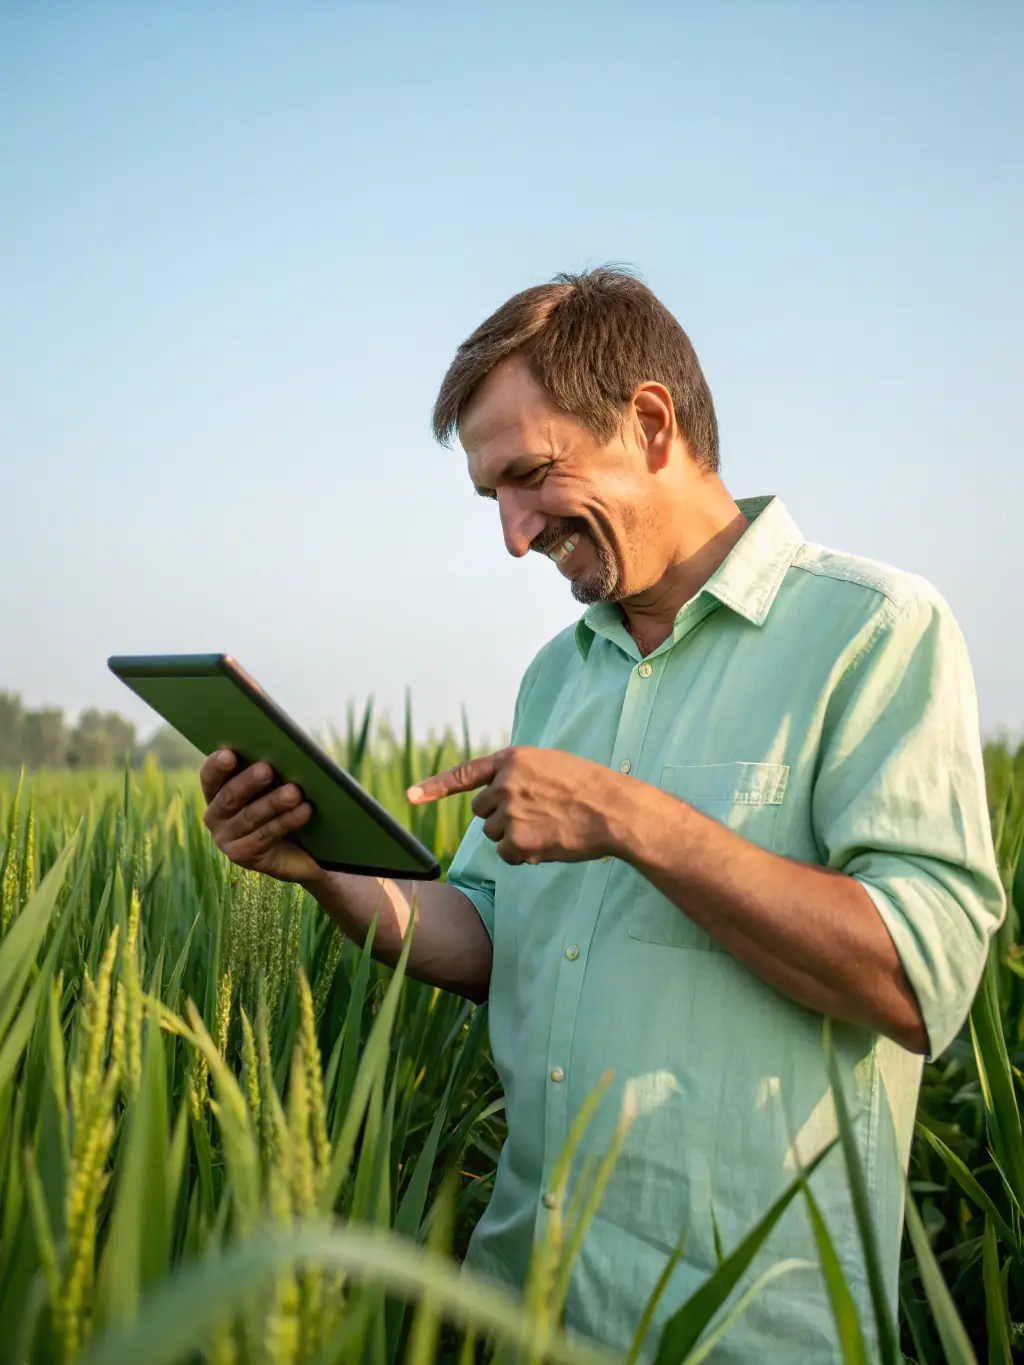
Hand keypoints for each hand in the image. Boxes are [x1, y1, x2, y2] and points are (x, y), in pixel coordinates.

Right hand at [200, 750, 319, 883]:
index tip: (229, 754)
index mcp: (216, 793)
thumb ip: (268, 770)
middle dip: (249, 781)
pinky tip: (304, 810)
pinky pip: (265, 835)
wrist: (298, 850)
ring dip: (273, 802)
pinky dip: (286, 821)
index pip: (210, 777)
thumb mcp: (273, 786)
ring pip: (250, 816)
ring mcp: (225, 839)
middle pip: (229, 796)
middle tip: (267, 769)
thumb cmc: (282, 806)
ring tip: (294, 792)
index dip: (217, 766)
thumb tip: (281, 750)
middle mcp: (215, 816)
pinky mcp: (242, 856)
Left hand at [407, 746, 617, 864]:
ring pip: (493, 833)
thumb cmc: (587, 787)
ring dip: (514, 835)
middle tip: (536, 814)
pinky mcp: (517, 838)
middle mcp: (504, 783)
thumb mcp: (549, 765)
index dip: (435, 787)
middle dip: (501, 816)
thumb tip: (493, 801)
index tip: (411, 796)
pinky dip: (522, 854)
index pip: (465, 774)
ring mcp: (509, 811)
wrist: (612, 810)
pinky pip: (506, 854)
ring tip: (548, 826)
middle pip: (481, 811)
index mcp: (512, 759)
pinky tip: (547, 843)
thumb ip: (518, 775)